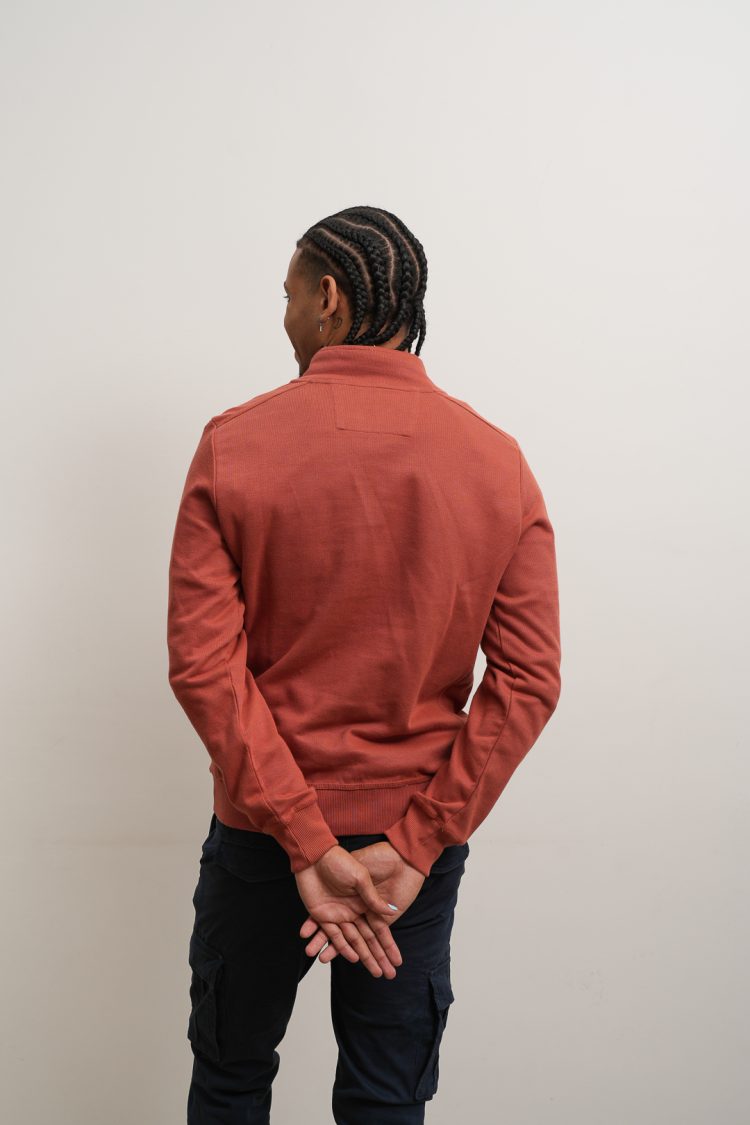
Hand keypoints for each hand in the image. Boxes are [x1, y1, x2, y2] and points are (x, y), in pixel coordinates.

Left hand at [294, 845, 403, 978]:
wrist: (315, 855)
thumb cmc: (340, 862)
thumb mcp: (361, 878)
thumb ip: (372, 898)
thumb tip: (391, 913)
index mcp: (365, 902)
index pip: (380, 930)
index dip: (388, 946)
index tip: (397, 962)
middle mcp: (354, 912)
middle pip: (367, 940)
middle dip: (377, 958)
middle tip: (386, 975)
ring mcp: (338, 914)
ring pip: (351, 941)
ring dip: (359, 956)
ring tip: (371, 972)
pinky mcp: (322, 914)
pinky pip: (332, 934)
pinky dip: (339, 947)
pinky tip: (348, 958)